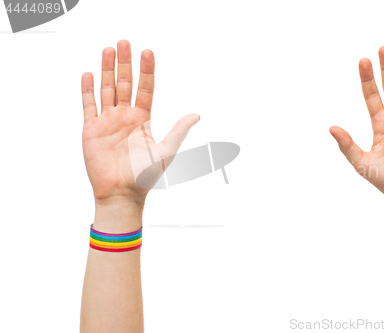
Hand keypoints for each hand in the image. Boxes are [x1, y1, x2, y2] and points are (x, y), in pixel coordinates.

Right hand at [81, 40, 199, 206]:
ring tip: (109, 50)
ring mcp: (107, 121)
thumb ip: (178, 131)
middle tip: (125, 42)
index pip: (146, 89)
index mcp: (143, 119)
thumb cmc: (145, 177)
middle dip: (125, 64)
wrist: (122, 194)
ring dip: (107, 70)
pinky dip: (88, 90)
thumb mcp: (166, 151)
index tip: (147, 52)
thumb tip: (197, 114)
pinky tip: (90, 74)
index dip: (147, 71)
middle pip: (125, 84)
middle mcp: (125, 116)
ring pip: (107, 90)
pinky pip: (89, 105)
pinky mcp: (91, 129)